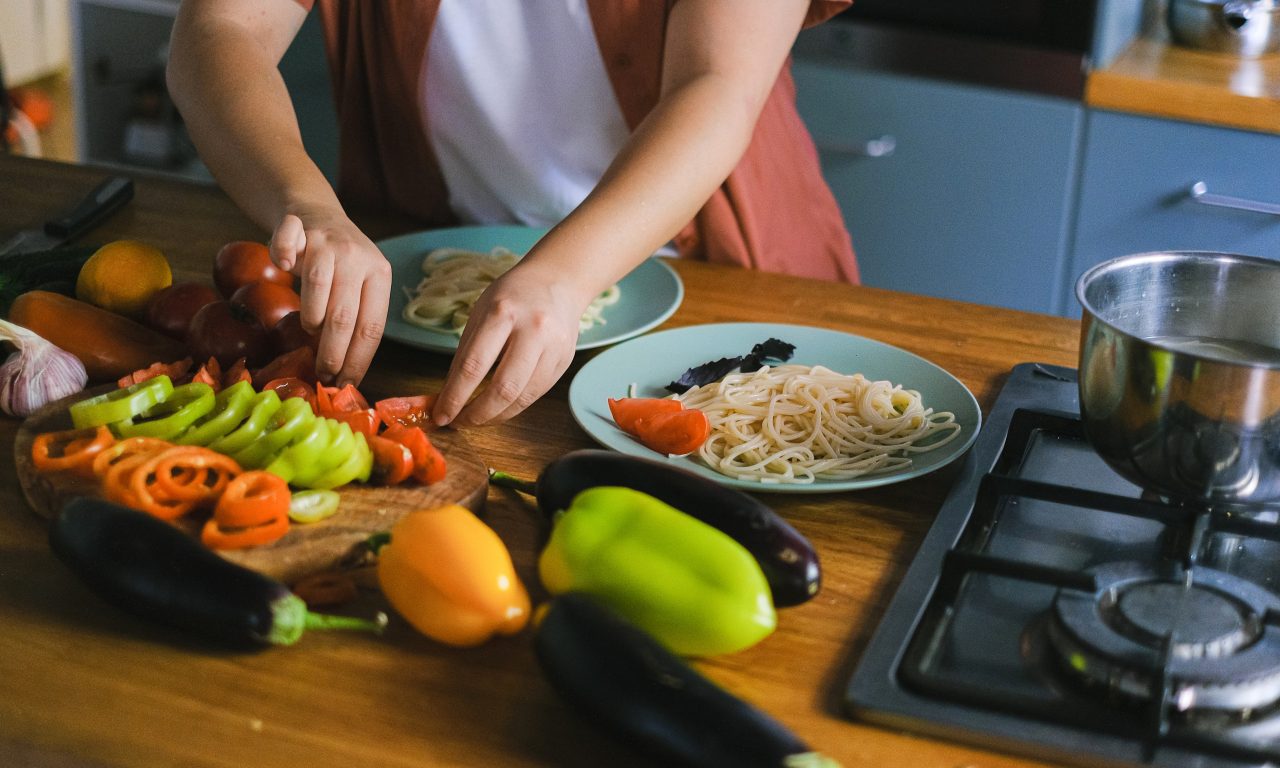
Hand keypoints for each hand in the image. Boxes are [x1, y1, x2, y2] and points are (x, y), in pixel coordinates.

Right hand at [269, 211, 391, 385]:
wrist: (317, 213)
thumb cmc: (341, 263)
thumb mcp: (361, 285)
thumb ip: (356, 317)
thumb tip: (345, 372)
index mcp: (380, 274)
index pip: (372, 327)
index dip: (358, 359)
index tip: (347, 383)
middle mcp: (357, 257)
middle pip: (345, 314)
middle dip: (333, 353)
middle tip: (324, 374)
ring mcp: (327, 241)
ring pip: (319, 285)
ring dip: (311, 316)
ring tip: (309, 329)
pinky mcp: (298, 227)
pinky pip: (288, 242)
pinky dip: (282, 254)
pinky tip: (284, 267)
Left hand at [431, 266, 583, 426]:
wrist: (558, 281)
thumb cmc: (513, 296)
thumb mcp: (481, 313)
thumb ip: (466, 353)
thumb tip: (449, 394)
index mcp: (502, 313)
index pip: (474, 366)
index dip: (454, 396)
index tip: (441, 414)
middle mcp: (532, 330)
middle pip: (503, 388)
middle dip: (476, 414)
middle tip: (459, 422)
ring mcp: (553, 347)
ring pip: (522, 397)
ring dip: (495, 416)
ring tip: (477, 418)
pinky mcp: (565, 361)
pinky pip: (536, 394)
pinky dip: (514, 406)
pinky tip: (499, 407)